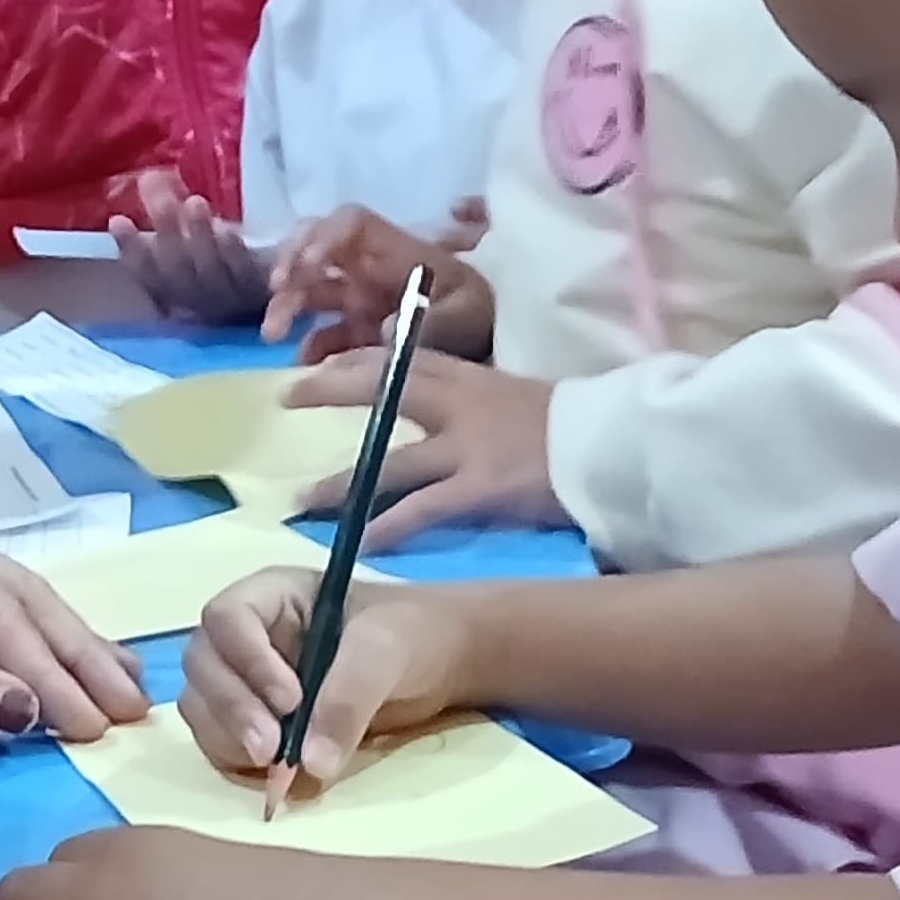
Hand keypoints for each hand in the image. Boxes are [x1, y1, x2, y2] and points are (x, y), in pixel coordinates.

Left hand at [0, 490, 148, 739]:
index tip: (96, 719)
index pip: (1, 604)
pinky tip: (43, 706)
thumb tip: (27, 712)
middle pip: (16, 604)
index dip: (52, 664)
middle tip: (134, 710)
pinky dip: (6, 679)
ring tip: (113, 706)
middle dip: (76, 656)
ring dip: (53, 667)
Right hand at [109, 171, 271, 322]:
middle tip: (159, 195)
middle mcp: (197, 303)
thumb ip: (172, 214)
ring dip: (198, 235)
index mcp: (174, 294)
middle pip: (176, 269)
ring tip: (194, 202)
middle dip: (166, 230)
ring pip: (207, 270)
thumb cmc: (228, 262)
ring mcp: (230, 300)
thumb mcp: (194, 241)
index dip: (129, 249)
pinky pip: (243, 273)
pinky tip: (226, 228)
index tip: (117, 219)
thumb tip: (150, 178)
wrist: (283, 297)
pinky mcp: (262, 292)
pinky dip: (231, 251)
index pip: (145, 274)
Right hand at [174, 564, 471, 786]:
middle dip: (231, 710)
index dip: (247, 661)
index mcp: (271, 596)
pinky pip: (219, 741)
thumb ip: (348, 698)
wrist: (438, 665)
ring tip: (277, 765)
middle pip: (202, 666)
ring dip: (228, 738)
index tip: (291, 701)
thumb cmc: (411, 635)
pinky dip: (237, 761)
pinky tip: (277, 773)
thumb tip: (311, 765)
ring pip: (201, 707)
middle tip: (272, 752)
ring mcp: (245, 679)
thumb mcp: (386, 653)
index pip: (226, 619)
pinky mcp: (253, 721)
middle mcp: (247, 635)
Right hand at [260, 204, 493, 359]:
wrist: (490, 350)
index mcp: (394, 252)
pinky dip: (308, 347)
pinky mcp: (355, 331)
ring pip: (308, 287)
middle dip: (290, 263)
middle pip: (316, 246)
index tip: (309, 266)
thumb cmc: (481, 317)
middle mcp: (368, 268)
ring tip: (273, 335)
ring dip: (285, 305)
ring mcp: (358, 298)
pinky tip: (304, 364)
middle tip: (277, 292)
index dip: (324, 236)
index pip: (351, 224)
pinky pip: (322, 334)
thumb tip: (385, 328)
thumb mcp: (467, 315)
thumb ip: (432, 321)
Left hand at [282, 349, 562, 543]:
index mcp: (469, 376)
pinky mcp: (481, 489)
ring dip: (342, 482)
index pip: (399, 358)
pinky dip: (388, 525)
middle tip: (286, 397)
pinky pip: (423, 509)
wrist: (614, 442)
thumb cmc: (571, 422)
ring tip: (302, 500)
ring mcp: (467, 448)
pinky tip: (359, 542)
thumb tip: (438, 412)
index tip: (317, 365)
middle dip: (331, 390)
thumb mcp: (515, 395)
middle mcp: (459, 404)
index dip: (354, 360)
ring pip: (389, 463)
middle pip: (383, 389)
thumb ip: (472, 400)